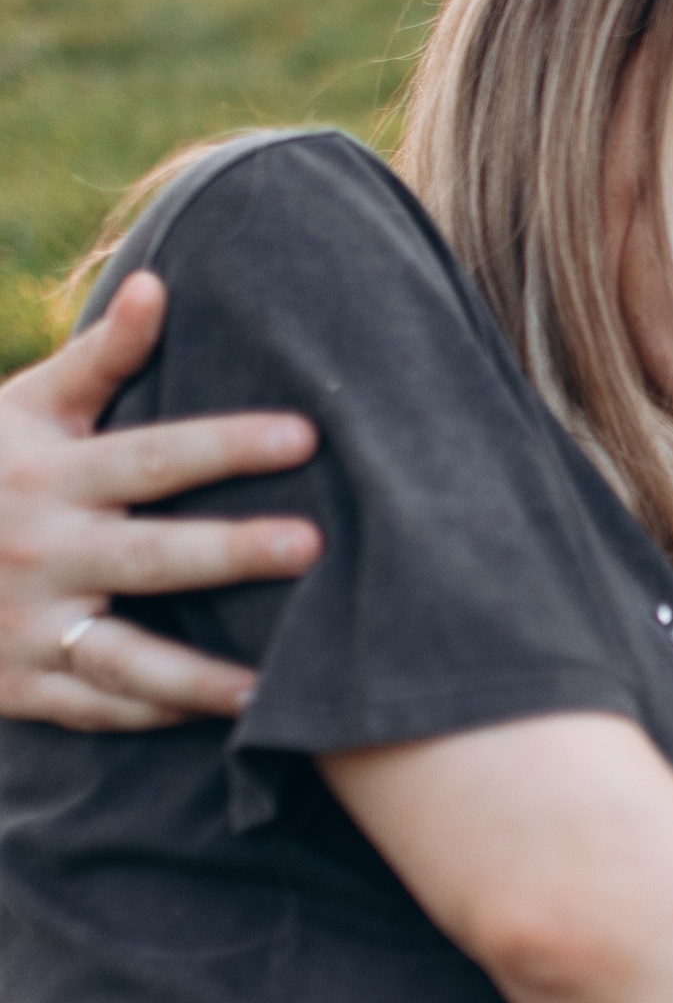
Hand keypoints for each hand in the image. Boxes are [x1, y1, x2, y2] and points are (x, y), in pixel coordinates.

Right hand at [0, 274, 320, 731]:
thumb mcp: (24, 410)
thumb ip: (98, 357)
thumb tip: (158, 283)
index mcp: (49, 477)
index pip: (151, 457)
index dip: (225, 443)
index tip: (307, 433)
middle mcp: (40, 553)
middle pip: (149, 556)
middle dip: (229, 552)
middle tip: (314, 544)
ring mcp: (28, 626)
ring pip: (123, 658)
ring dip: (199, 675)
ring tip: (276, 685)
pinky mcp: (22, 686)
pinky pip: (98, 707)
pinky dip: (156, 715)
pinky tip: (230, 719)